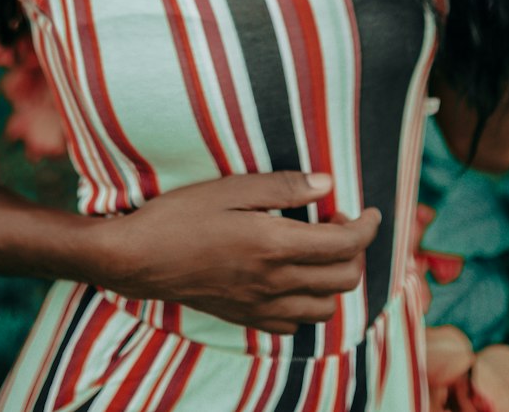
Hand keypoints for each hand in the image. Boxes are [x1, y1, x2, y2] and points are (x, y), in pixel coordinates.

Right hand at [94, 172, 380, 334]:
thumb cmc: (180, 216)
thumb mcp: (231, 188)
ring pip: (325, 307)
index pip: (344, 244)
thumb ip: (283, 187)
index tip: (370, 211)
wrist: (138, 258)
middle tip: (337, 222)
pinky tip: (291, 277)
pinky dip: (306, 302)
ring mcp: (261, 306)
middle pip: (344, 278)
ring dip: (333, 279)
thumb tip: (327, 184)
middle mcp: (274, 282)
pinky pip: (296, 324)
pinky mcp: (246, 319)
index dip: (367, 226)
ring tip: (316, 250)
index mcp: (274, 245)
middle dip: (355, 250)